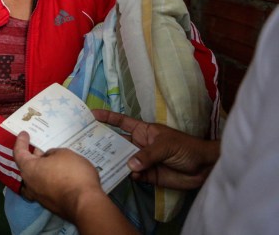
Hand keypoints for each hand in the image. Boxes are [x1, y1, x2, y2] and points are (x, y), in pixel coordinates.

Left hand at [13, 131, 103, 221]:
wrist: (85, 204)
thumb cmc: (73, 174)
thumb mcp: (63, 154)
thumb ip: (52, 153)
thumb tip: (48, 159)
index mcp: (29, 169)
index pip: (19, 153)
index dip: (21, 142)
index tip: (24, 134)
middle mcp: (30, 185)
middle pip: (27, 168)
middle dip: (33, 157)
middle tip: (40, 149)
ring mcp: (40, 197)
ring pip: (36, 180)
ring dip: (41, 170)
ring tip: (51, 162)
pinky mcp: (51, 205)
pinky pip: (46, 189)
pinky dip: (50, 181)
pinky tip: (61, 176)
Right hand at [93, 110, 219, 189]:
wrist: (205, 168)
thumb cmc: (186, 148)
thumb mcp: (166, 145)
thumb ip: (148, 155)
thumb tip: (129, 165)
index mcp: (143, 131)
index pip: (121, 122)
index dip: (107, 118)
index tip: (91, 115)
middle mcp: (139, 145)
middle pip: (117, 143)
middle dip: (103, 144)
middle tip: (87, 146)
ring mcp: (142, 160)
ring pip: (122, 160)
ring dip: (113, 162)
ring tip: (100, 164)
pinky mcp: (147, 176)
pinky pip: (132, 175)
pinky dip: (127, 176)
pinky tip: (123, 175)